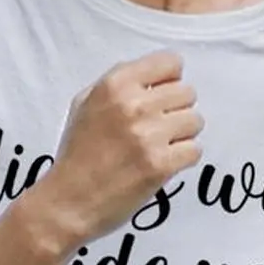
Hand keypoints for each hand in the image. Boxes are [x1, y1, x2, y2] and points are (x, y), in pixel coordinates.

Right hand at [35, 51, 202, 245]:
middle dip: (176, 110)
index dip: (169, 81)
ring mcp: (148, 135)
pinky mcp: (160, 165)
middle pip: (187, 93)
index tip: (161, 97)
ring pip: (195, 121)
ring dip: (182, 135)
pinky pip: (195, 150)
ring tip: (159, 147)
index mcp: (115, 84)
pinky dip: (183, 159)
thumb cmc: (77, 155)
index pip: (171, 63)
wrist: (68, 202)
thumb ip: (119, 84)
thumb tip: (155, 77)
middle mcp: (133, 105)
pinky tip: (162, 164)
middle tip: (157, 129)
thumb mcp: (85, 104)